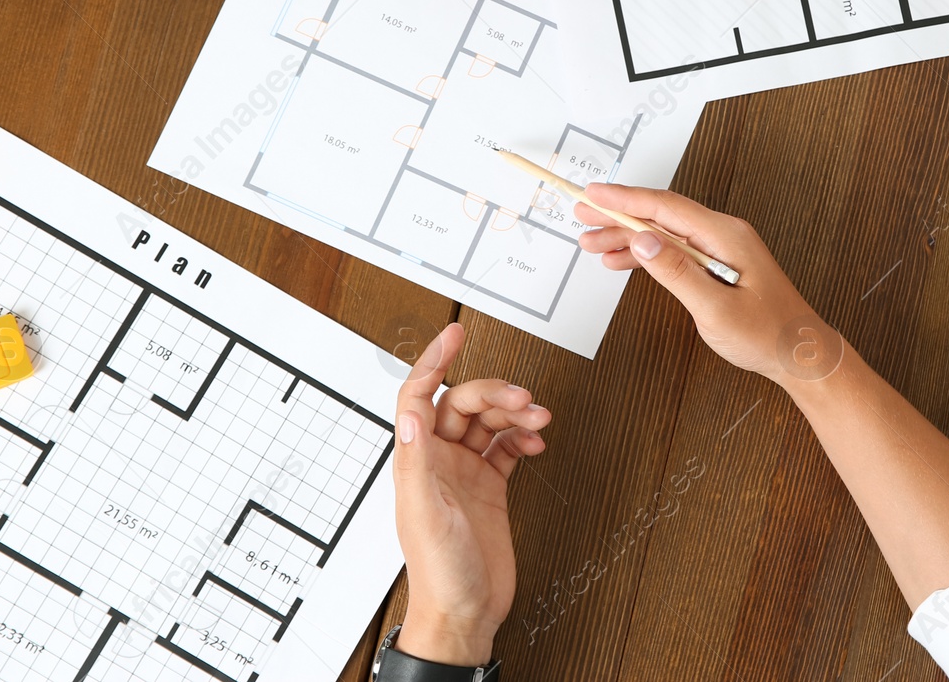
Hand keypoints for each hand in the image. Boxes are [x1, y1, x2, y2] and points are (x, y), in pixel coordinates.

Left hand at [393, 322, 550, 665]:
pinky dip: (523, 438)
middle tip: (523, 398)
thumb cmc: (439, 573)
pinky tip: (536, 442)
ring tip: (538, 418)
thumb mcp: (425, 514)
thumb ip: (417, 463)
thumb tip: (410, 414)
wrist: (466, 613)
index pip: (419, 396)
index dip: (434, 361)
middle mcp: (439, 462)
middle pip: (464, 404)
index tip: (454, 334)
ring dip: (515, 414)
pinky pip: (506, 448)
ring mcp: (465, 473)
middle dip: (495, 394)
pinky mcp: (489, 488)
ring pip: (489, 422)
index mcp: (417, 461)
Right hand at [575, 185, 838, 385]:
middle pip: (661, 214)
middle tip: (583, 215)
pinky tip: (623, 260)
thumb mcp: (716, 309)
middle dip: (618, 213)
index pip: (665, 208)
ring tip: (593, 243)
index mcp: (725, 236)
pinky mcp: (717, 264)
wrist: (800, 353)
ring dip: (627, 236)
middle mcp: (723, 234)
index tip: (594, 194)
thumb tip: (643, 240)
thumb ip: (677, 273)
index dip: (625, 199)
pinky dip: (646, 253)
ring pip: (664, 232)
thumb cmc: (768, 335)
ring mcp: (720, 248)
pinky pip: (674, 249)